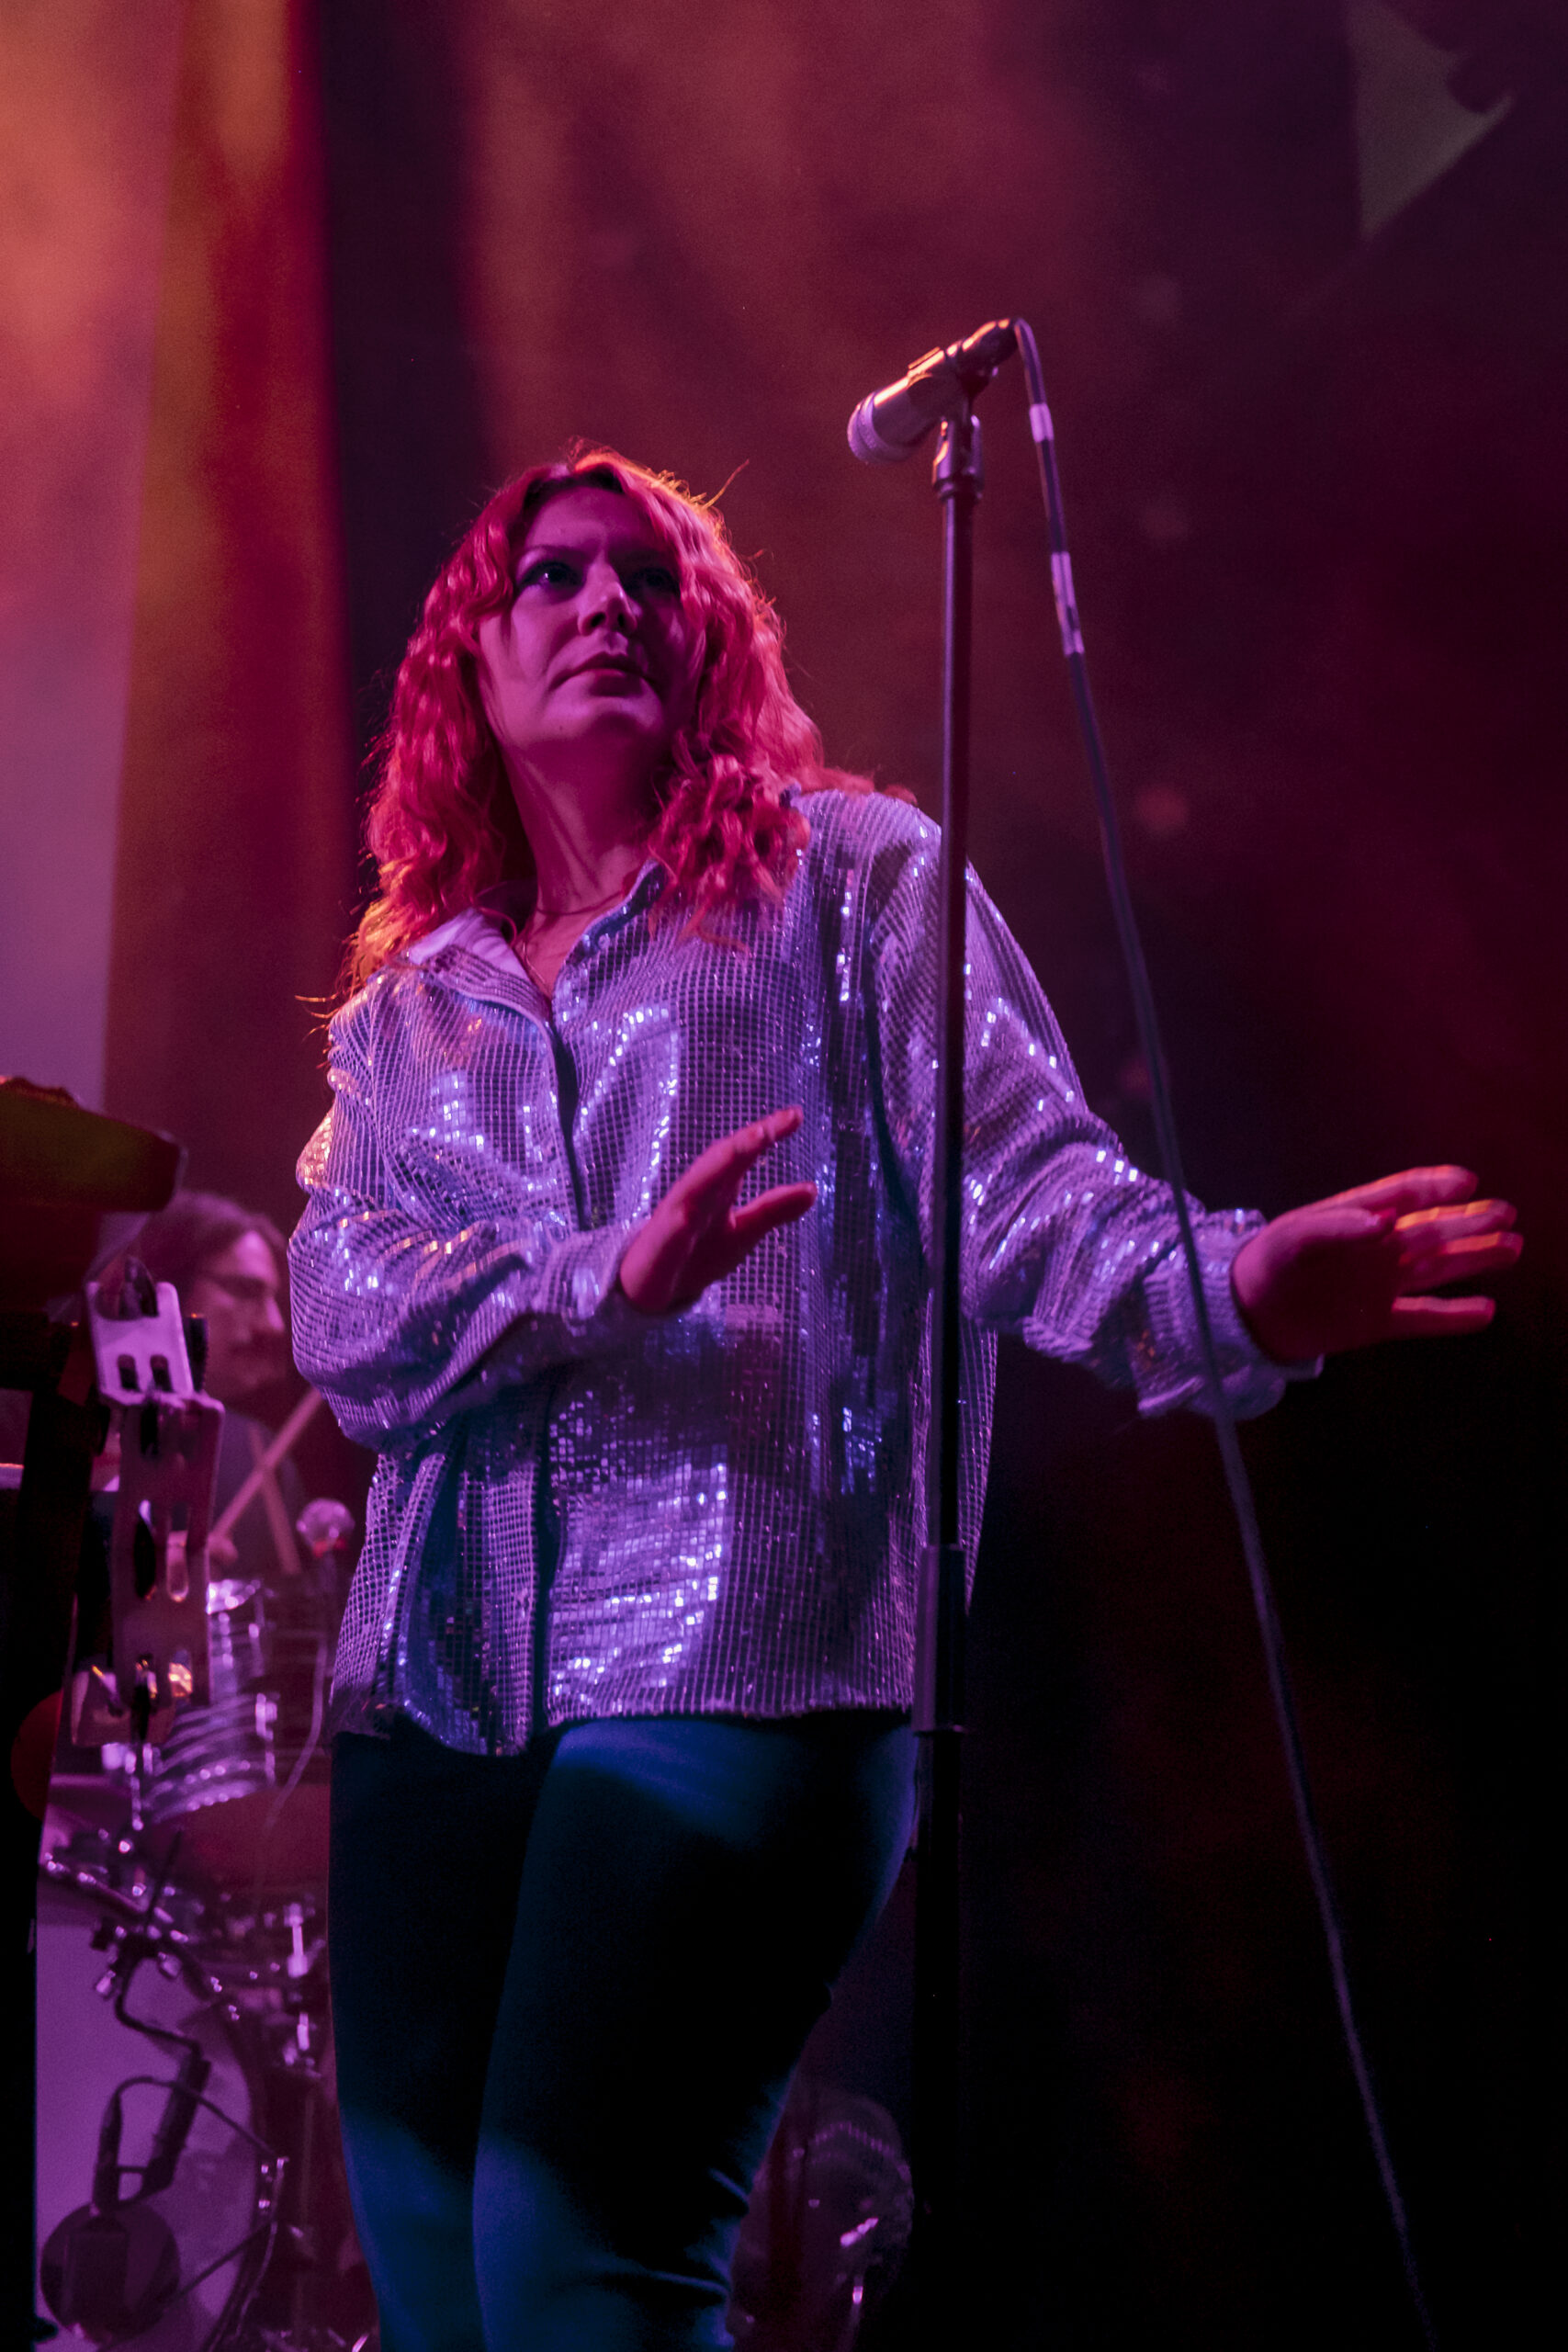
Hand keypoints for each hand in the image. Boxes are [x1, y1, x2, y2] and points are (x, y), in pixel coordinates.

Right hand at [618, 1106, 817, 1314]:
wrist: (652, 1292)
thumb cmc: (696, 1255)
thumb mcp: (742, 1232)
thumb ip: (772, 1210)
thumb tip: (813, 1189)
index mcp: (717, 1186)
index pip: (742, 1154)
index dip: (766, 1134)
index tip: (795, 1115)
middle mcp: (695, 1193)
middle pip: (719, 1160)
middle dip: (743, 1142)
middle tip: (769, 1128)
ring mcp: (673, 1218)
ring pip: (694, 1185)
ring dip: (718, 1165)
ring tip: (747, 1146)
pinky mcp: (658, 1246)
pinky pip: (668, 1231)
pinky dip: (678, 1220)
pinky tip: (688, 1215)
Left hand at [1230, 1166, 1520, 1363]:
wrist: (1246, 1314)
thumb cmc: (1268, 1262)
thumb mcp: (1297, 1237)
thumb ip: (1340, 1227)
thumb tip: (1388, 1222)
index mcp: (1357, 1217)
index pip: (1404, 1195)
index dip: (1435, 1188)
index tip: (1467, 1183)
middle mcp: (1377, 1248)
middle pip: (1431, 1231)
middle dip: (1469, 1221)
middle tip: (1506, 1213)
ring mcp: (1380, 1284)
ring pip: (1437, 1268)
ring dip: (1474, 1258)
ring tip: (1512, 1246)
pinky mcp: (1377, 1321)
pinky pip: (1423, 1318)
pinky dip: (1453, 1317)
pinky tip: (1485, 1311)